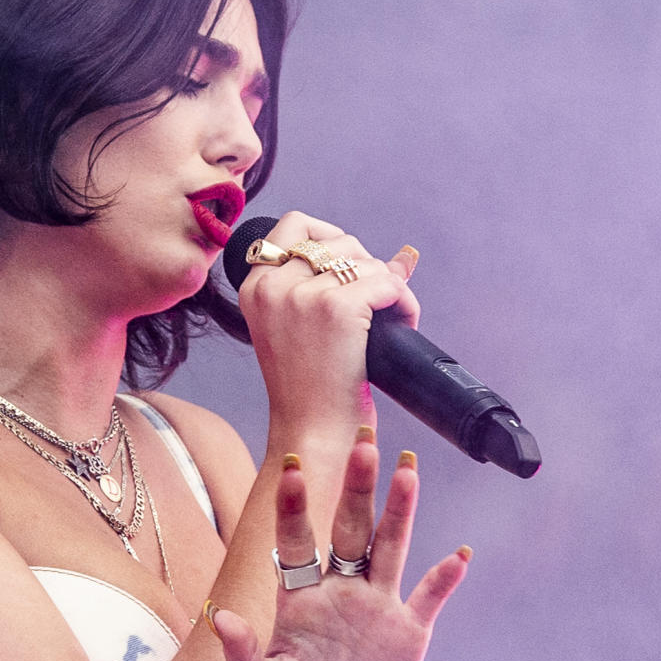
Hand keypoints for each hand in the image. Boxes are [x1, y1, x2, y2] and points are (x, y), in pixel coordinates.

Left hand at [209, 426, 465, 660]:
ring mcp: (377, 606)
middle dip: (358, 487)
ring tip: (408, 468)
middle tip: (366, 441)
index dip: (296, 508)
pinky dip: (445, 577)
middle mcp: (340, 590)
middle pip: (351, 529)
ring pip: (390, 547)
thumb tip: (219, 617)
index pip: (297, 542)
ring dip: (401, 510)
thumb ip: (243, 654)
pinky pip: (430, 597)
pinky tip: (461, 554)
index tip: (293, 469)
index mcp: (300, 598)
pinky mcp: (409, 631)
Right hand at [233, 212, 419, 430]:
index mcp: (255, 289)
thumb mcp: (307, 330)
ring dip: (388, 286)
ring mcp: (302, 296)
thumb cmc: (311, 391)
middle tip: (375, 303)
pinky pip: (389, 284)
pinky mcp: (336, 309)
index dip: (331, 237)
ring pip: (367, 262)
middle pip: (339, 241)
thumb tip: (406, 254)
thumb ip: (341, 284)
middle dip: (366, 267)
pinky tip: (403, 323)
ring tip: (390, 319)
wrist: (311, 435)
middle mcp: (272, 287)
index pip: (294, 226)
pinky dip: (405, 303)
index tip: (349, 266)